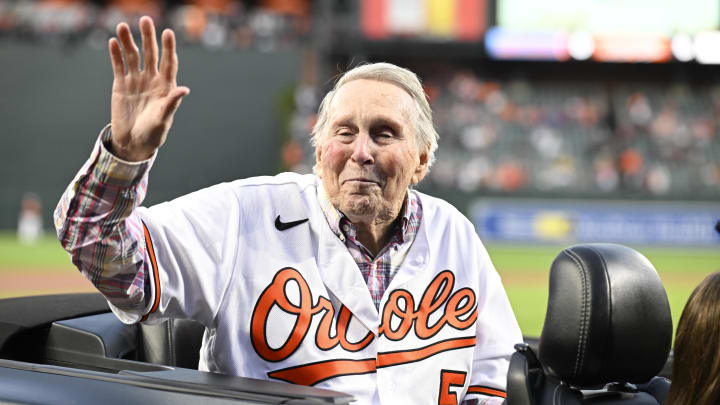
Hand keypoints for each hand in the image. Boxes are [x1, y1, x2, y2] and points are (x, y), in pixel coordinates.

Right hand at [108, 16, 189, 160]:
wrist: (133, 142)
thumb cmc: (153, 133)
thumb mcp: (163, 119)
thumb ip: (172, 103)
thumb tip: (184, 89)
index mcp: (166, 86)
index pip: (169, 63)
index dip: (168, 48)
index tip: (168, 32)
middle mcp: (152, 80)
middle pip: (150, 54)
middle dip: (148, 38)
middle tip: (145, 20)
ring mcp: (136, 81)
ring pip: (132, 56)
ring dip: (127, 41)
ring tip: (122, 26)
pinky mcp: (121, 85)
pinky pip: (119, 66)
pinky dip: (116, 54)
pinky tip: (113, 42)